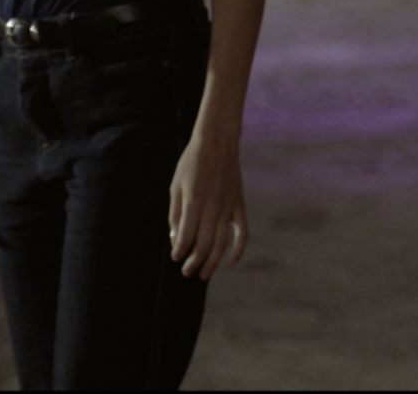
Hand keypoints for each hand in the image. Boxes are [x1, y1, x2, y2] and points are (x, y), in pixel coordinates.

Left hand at [169, 130, 246, 279]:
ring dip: (212, 261)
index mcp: (195, 201)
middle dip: (194, 261)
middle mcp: (213, 207)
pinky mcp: (239, 204)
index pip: (186, 236)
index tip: (175, 258)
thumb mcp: (176, 186)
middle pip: (204, 244)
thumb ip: (176, 214)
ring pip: (222, 242)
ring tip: (203, 274)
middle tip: (186, 272)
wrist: (217, 142)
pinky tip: (231, 263)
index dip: (179, 250)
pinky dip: (238, 249)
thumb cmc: (192, 163)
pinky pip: (242, 232)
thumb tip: (176, 238)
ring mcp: (229, 207)